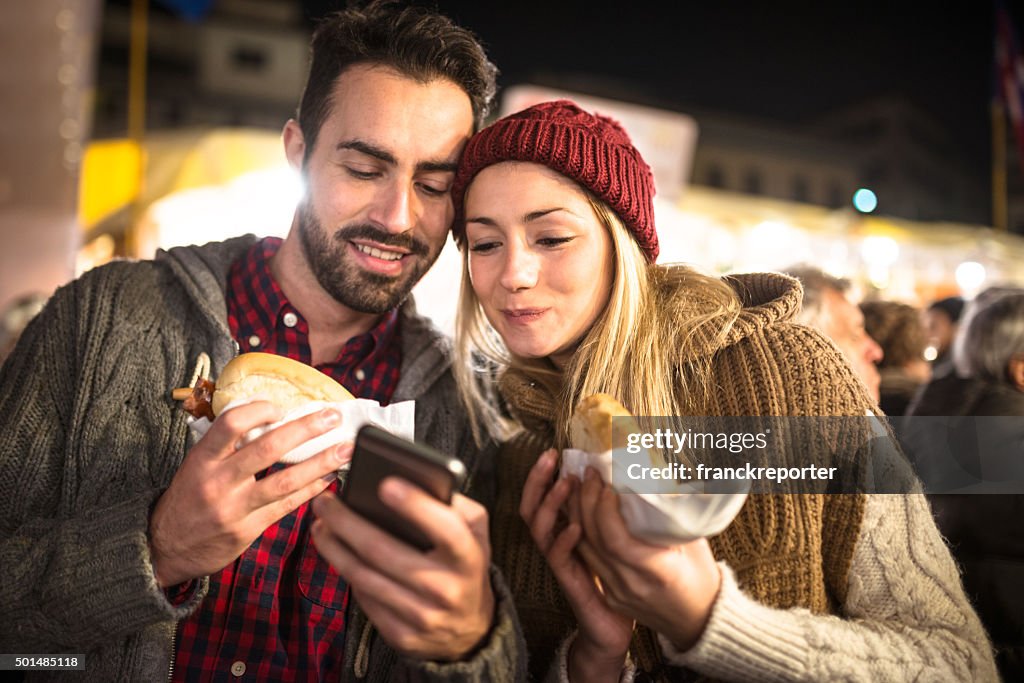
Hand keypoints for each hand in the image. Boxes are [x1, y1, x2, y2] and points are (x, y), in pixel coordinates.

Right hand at [149, 402, 350, 586]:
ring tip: (344, 450)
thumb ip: (227, 446)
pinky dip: (311, 490)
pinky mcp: (248, 529)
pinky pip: (286, 505)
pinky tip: (329, 478)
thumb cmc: (188, 499)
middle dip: (305, 429)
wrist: (165, 548)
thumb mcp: (196, 466)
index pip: (231, 424)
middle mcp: (217, 481)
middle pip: (267, 448)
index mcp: (202, 459)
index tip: (282, 406)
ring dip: (320, 462)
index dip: (259, 410)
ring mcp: (234, 508)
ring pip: (285, 480)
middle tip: (332, 416)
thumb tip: (269, 418)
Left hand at [311, 479, 493, 660]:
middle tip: (325, 501)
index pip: (445, 528)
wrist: (471, 627)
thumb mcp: (475, 530)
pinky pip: (363, 599)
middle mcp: (446, 589)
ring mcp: (422, 616)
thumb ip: (452, 503)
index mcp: (468, 557)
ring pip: (364, 576)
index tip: (385, 483)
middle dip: (347, 522)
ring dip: (334, 547)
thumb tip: (410, 477)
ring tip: (321, 524)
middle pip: (383, 551)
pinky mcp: (401, 635)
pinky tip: (337, 553)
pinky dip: (347, 573)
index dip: (415, 505)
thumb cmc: (465, 563)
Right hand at [520, 450, 631, 682]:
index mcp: (564, 530)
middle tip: (550, 458)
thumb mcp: (614, 538)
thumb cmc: (618, 578)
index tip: (555, 452)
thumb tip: (633, 476)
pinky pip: (558, 558)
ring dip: (551, 503)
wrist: (613, 627)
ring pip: (539, 528)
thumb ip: (614, 512)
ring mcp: (560, 562)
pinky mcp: (570, 581)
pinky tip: (575, 527)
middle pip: (531, 507)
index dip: (543, 475)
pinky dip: (564, 540)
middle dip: (537, 480)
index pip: (542, 496)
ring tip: (566, 484)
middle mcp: (556, 543)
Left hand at [573, 467, 721, 651]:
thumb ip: (672, 517)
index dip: (605, 508)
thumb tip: (659, 479)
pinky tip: (581, 513)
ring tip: (580, 486)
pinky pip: (589, 560)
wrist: (699, 621)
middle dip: (587, 502)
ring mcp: (618, 592)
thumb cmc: (701, 577)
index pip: (616, 539)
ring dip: (578, 514)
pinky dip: (582, 533)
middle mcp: (632, 584)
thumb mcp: (695, 543)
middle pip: (595, 540)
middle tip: (590, 474)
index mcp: (658, 571)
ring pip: (585, 549)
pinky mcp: (610, 595)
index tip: (608, 484)